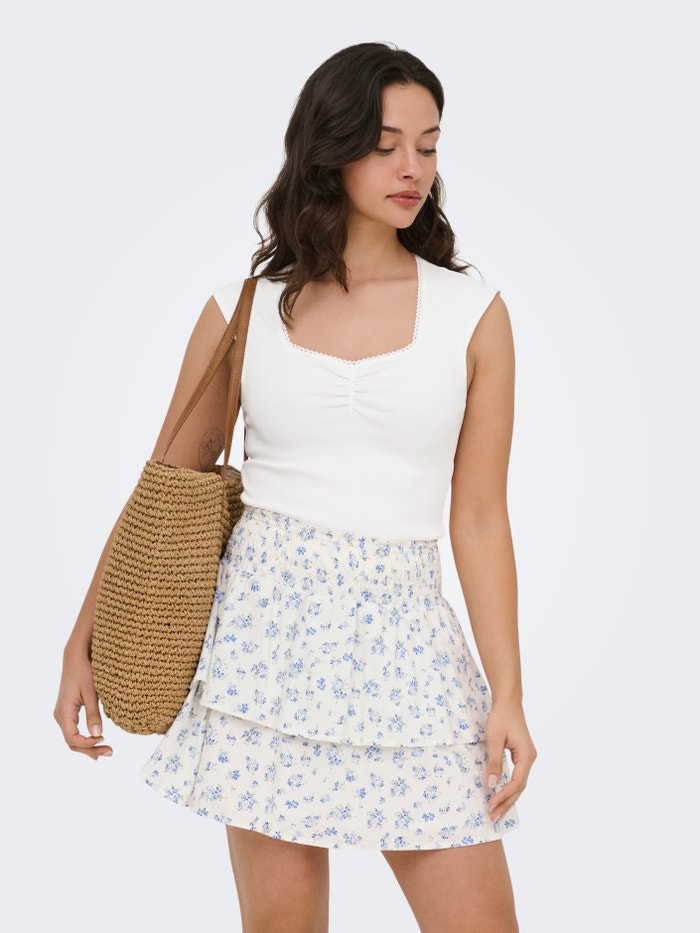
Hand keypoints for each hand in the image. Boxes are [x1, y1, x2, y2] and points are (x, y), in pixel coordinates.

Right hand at [53, 649, 112, 759]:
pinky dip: (83, 739)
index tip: (104, 740)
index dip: (88, 744)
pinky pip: (73, 730)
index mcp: (64, 712)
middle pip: (72, 742)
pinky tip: (95, 741)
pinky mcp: (67, 711)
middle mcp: (60, 715)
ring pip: (72, 738)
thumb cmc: (83, 671)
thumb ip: (94, 714)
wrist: (75, 657)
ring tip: (105, 751)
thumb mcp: (92, 692)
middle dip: (90, 749)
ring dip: (87, 746)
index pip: (73, 738)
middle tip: (110, 752)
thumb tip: (98, 734)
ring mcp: (62, 714)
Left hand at [483, 701, 535, 821]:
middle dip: (506, 803)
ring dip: (508, 797)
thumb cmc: (501, 717)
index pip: (516, 783)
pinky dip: (509, 787)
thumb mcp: (494, 739)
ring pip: (519, 783)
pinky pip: (517, 776)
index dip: (503, 795)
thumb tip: (492, 784)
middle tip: (493, 817)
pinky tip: (501, 795)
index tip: (491, 804)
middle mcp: (530, 759)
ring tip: (496, 811)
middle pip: (519, 787)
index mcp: (526, 756)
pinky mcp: (522, 755)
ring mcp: (527, 757)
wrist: (508, 701)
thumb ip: (494, 762)